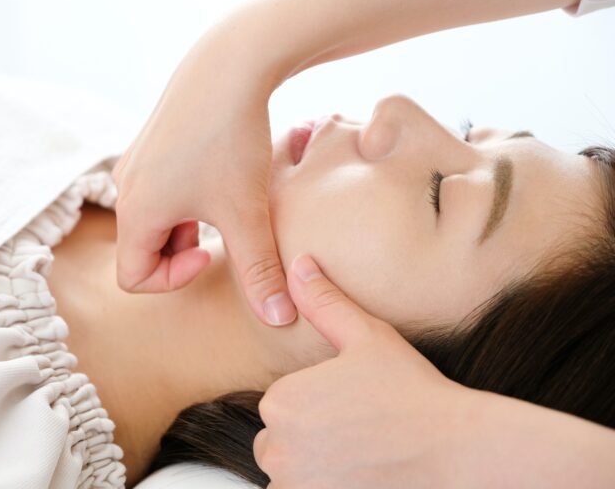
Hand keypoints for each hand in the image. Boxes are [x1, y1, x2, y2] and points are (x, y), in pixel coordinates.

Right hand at [111, 39, 296, 325]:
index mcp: (136, 212)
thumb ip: (259, 271)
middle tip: (223, 236)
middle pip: (142, 248)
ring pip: (154, 218)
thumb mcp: (247, 213)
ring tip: (226, 208)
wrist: (228, 64)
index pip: (132, 278)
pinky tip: (221, 181)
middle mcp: (125, 188)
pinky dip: (186, 200)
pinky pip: (159, 190)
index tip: (211, 255)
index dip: (173, 280)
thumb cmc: (232, 140)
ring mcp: (135, 163)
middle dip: (183, 253)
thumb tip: (280, 320)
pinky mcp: (151, 144)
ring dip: (186, 227)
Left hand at [253, 254, 478, 487]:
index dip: (316, 403)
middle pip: (278, 442)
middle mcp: (277, 449)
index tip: (352, 404)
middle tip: (358, 430)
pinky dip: (324, 487)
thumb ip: (324, 302)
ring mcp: (296, 486)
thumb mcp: (367, 337)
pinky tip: (361, 474)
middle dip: (308, 438)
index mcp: (281, 401)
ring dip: (314, 468)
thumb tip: (299, 265)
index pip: (280, 404)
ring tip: (360, 454)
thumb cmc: (411, 391)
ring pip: (290, 474)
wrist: (455, 450)